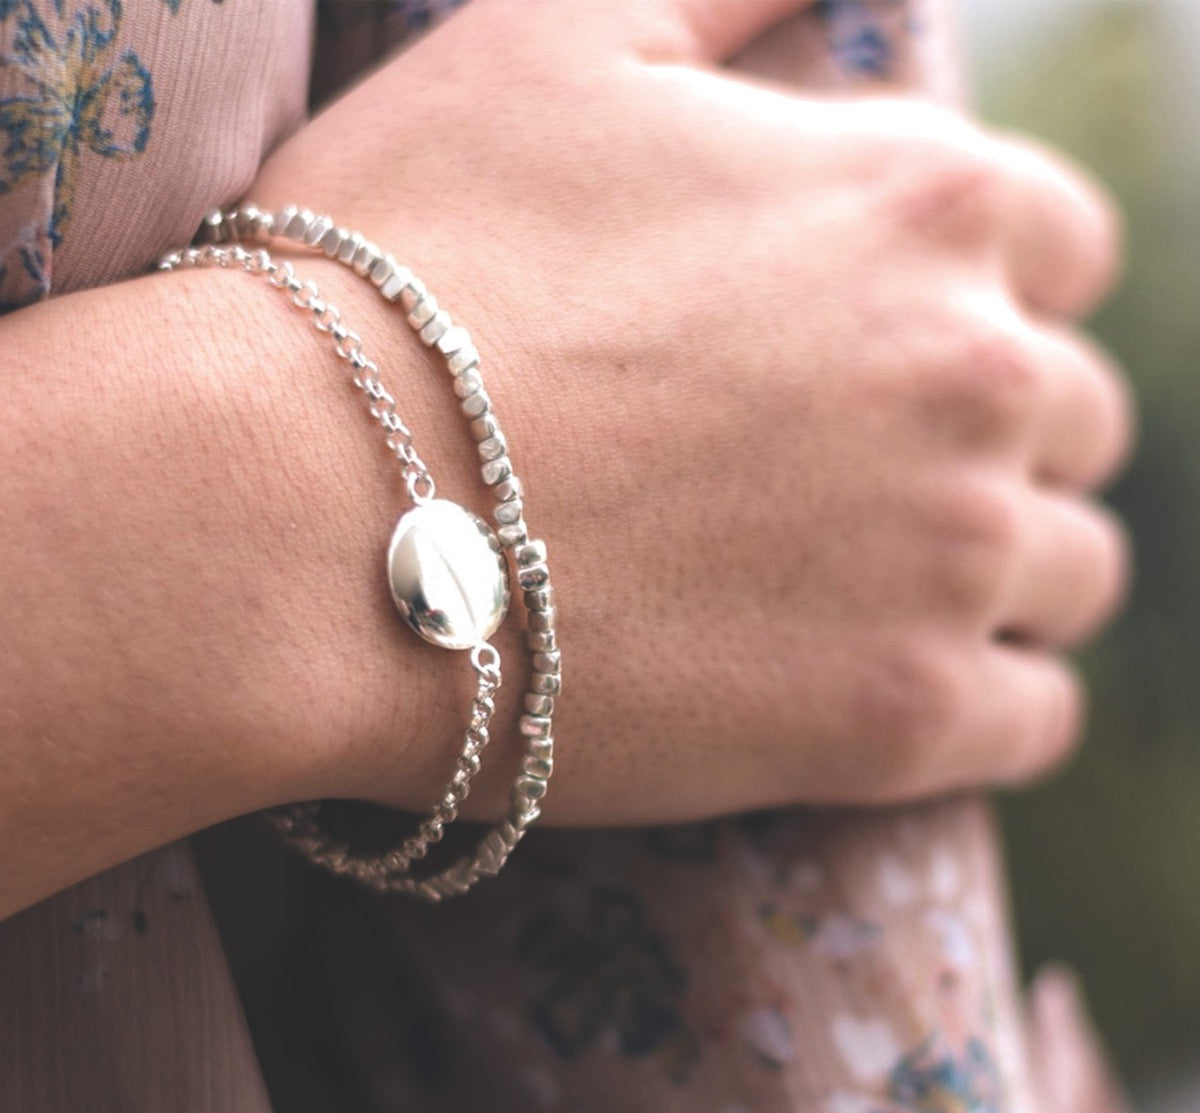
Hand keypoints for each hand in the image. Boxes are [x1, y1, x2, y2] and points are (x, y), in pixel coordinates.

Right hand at [252, 0, 1130, 822]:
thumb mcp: (560, 41)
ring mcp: (948, 556)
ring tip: (882, 596)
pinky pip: (1032, 721)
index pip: (1063, 248)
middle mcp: (975, 374)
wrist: (310, 508)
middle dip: (998, 438)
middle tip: (872, 482)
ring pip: (1070, 573)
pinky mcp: (895, 715)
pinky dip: (998, 709)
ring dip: (1006, 576)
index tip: (909, 349)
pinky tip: (908, 699)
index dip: (996, 295)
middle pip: (1075, 418)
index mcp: (919, 203)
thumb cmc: (407, 271)